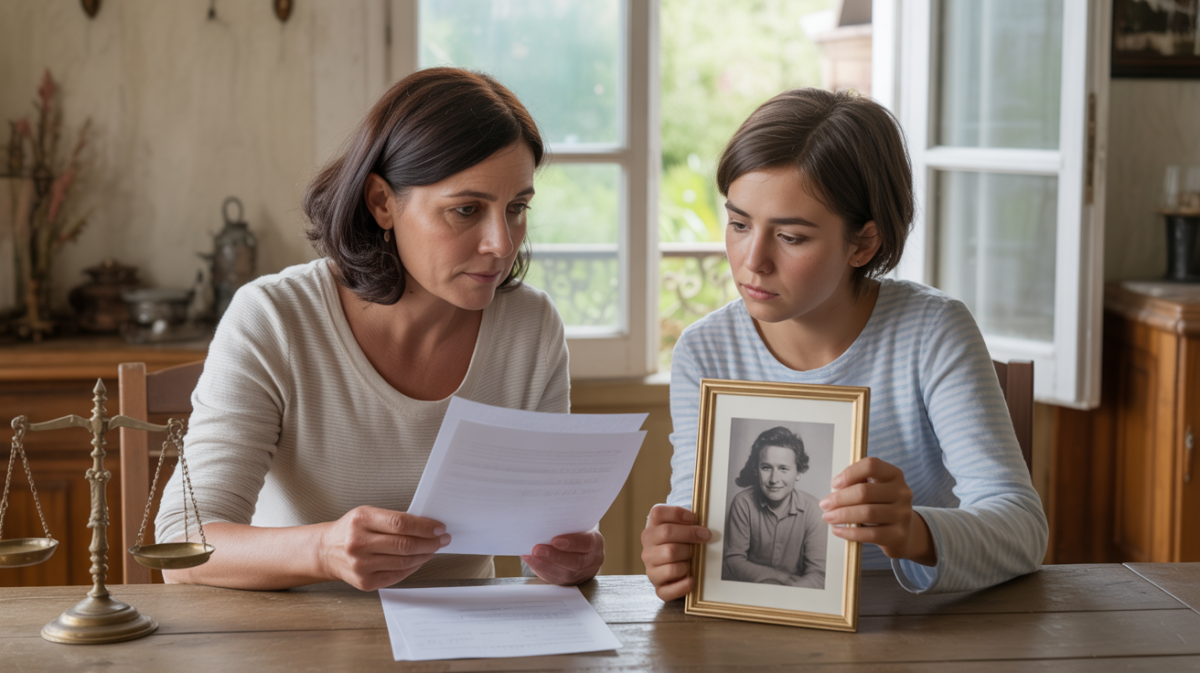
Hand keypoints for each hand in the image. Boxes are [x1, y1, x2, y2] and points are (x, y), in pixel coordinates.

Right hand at [318, 505, 450, 590]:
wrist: (326, 551)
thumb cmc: (351, 530)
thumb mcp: (367, 514)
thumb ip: (393, 520)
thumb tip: (427, 527)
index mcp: (360, 520)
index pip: (400, 523)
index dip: (424, 526)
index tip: (439, 528)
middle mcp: (358, 543)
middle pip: (404, 544)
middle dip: (430, 542)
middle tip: (443, 539)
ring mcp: (360, 565)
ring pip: (403, 562)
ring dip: (424, 555)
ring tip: (433, 549)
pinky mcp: (364, 582)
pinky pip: (397, 575)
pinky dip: (413, 567)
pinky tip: (419, 560)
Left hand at [522, 529, 604, 584]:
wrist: (584, 551)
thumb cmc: (578, 533)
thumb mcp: (579, 526)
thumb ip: (567, 524)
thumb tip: (546, 519)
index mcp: (596, 542)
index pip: (586, 543)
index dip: (571, 543)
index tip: (555, 540)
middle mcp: (591, 560)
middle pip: (575, 562)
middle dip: (554, 556)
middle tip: (537, 549)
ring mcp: (581, 574)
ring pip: (564, 574)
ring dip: (544, 565)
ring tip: (530, 555)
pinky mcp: (569, 582)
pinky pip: (555, 579)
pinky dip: (541, 570)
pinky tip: (531, 561)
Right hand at [640, 504, 710, 600]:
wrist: (673, 570)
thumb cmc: (681, 546)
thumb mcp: (680, 530)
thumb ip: (689, 524)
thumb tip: (705, 529)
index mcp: (651, 529)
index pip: (658, 513)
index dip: (678, 513)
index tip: (693, 518)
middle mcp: (647, 547)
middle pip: (667, 532)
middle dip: (690, 534)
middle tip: (705, 536)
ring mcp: (650, 567)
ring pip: (669, 556)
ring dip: (687, 557)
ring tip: (694, 560)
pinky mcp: (658, 586)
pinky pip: (668, 588)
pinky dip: (682, 584)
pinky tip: (692, 579)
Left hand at [819, 457, 936, 565]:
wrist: (905, 533)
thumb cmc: (881, 506)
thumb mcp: (874, 489)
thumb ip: (857, 484)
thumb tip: (835, 490)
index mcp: (894, 475)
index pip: (871, 466)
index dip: (849, 473)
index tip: (834, 484)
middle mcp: (902, 492)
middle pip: (865, 491)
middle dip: (840, 498)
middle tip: (824, 505)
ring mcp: (903, 514)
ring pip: (867, 513)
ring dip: (842, 515)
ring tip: (828, 517)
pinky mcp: (898, 535)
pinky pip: (870, 534)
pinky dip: (849, 532)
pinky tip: (837, 530)